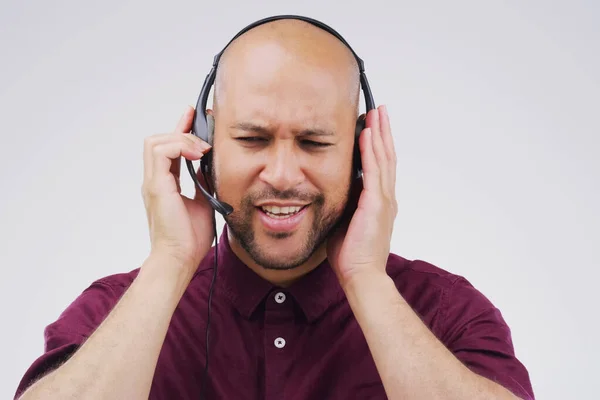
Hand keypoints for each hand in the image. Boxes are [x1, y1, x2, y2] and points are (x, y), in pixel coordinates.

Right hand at [141, 106, 214, 276]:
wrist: (179, 259)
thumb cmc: (189, 238)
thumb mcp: (204, 202)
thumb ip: (204, 183)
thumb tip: (212, 166)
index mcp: (164, 184)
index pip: (168, 149)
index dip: (181, 130)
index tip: (194, 116)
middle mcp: (155, 181)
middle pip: (158, 141)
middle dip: (180, 128)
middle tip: (201, 124)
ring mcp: (153, 183)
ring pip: (155, 142)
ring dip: (181, 138)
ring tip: (202, 148)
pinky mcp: (156, 187)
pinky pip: (161, 153)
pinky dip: (180, 147)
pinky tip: (198, 154)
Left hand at [327, 105, 397, 285]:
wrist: (361, 276)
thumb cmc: (351, 255)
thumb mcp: (344, 222)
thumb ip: (343, 205)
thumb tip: (329, 191)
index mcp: (379, 203)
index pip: (380, 167)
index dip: (378, 145)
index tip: (373, 127)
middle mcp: (386, 198)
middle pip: (386, 156)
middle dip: (382, 132)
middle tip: (380, 111)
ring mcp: (384, 200)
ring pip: (383, 158)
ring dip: (379, 134)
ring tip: (376, 113)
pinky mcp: (377, 204)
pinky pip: (374, 170)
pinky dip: (371, 150)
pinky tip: (367, 134)